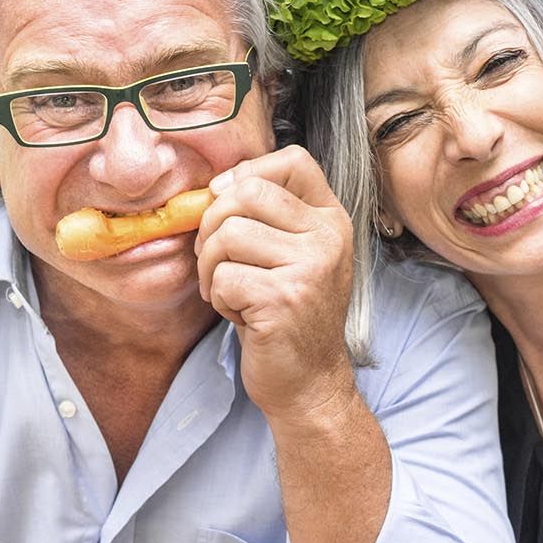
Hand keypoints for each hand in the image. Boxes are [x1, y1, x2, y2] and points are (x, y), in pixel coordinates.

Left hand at [194, 145, 356, 421]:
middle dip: (212, 226)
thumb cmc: (288, 316)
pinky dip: (218, 299)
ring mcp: (310, 267)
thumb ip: (267, 216)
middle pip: (246, 193)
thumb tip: (215, 186)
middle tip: (216, 262)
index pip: (292, 160)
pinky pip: (223, 278)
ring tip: (231, 292)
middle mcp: (328, 237)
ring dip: (211, 269)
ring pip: (227, 235)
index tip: (228, 203)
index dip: (247, 173)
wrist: (308, 382)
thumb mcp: (291, 256)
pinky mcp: (284, 299)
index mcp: (331, 220)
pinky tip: (241, 315)